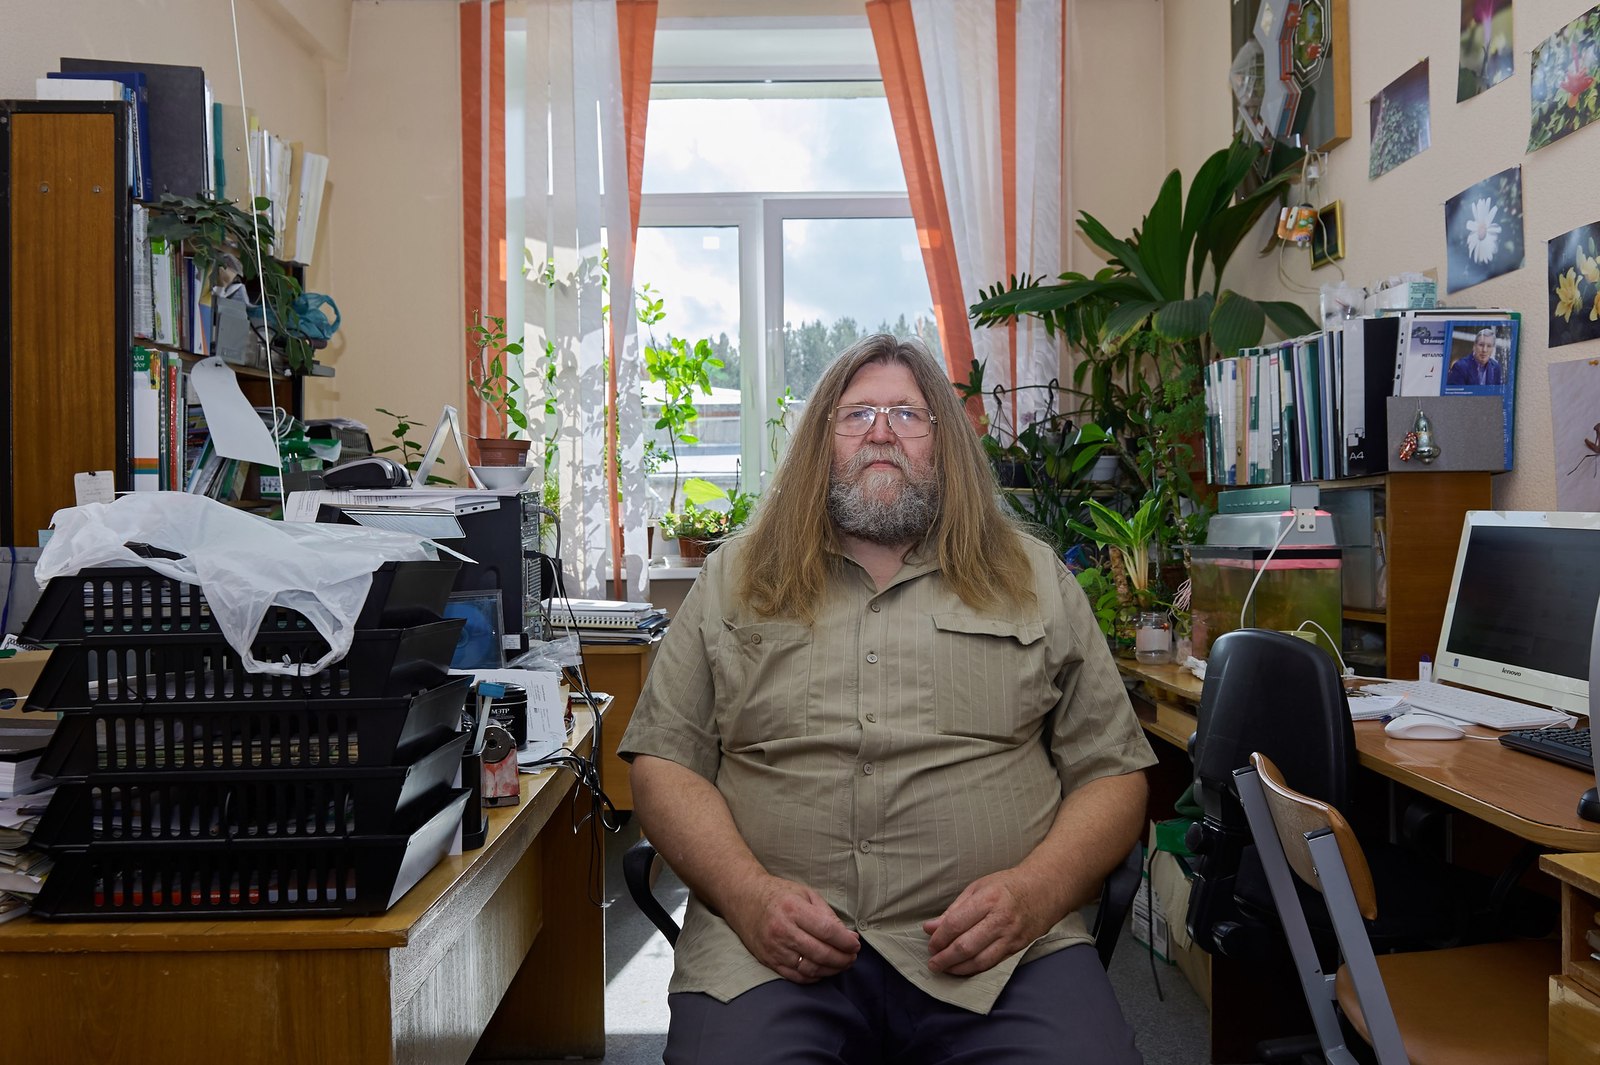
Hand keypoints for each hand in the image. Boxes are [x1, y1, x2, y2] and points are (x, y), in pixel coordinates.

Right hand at [723, 873, 860, 983]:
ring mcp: (774, 948)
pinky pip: (796, 976)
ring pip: (810, 968)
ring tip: (842, 964)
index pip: (827, 930)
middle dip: (843, 958)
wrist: (743, 898)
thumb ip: (828, 915)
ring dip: (831, 970)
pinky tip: (823, 970)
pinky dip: (814, 977)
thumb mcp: (805, 894)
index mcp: (793, 909)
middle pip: (821, 952)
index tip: (855, 944)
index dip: (845, 941)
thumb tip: (849, 937)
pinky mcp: (768, 960)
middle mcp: (782, 930)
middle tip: (852, 957)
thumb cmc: (778, 894)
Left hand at [922, 868, 1056, 976]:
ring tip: (944, 969)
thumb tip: (930, 927)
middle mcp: (1001, 919)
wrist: (1044, 890)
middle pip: (966, 946)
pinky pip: (993, 964)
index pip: (956, 923)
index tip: (931, 943)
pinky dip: (975, 969)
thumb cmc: (1006, 886)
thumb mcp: (977, 888)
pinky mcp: (1018, 948)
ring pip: (979, 960)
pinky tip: (963, 969)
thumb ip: (953, 910)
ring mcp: (1011, 936)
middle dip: (945, 958)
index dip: (939, 937)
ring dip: (958, 968)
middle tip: (933, 962)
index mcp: (988, 899)